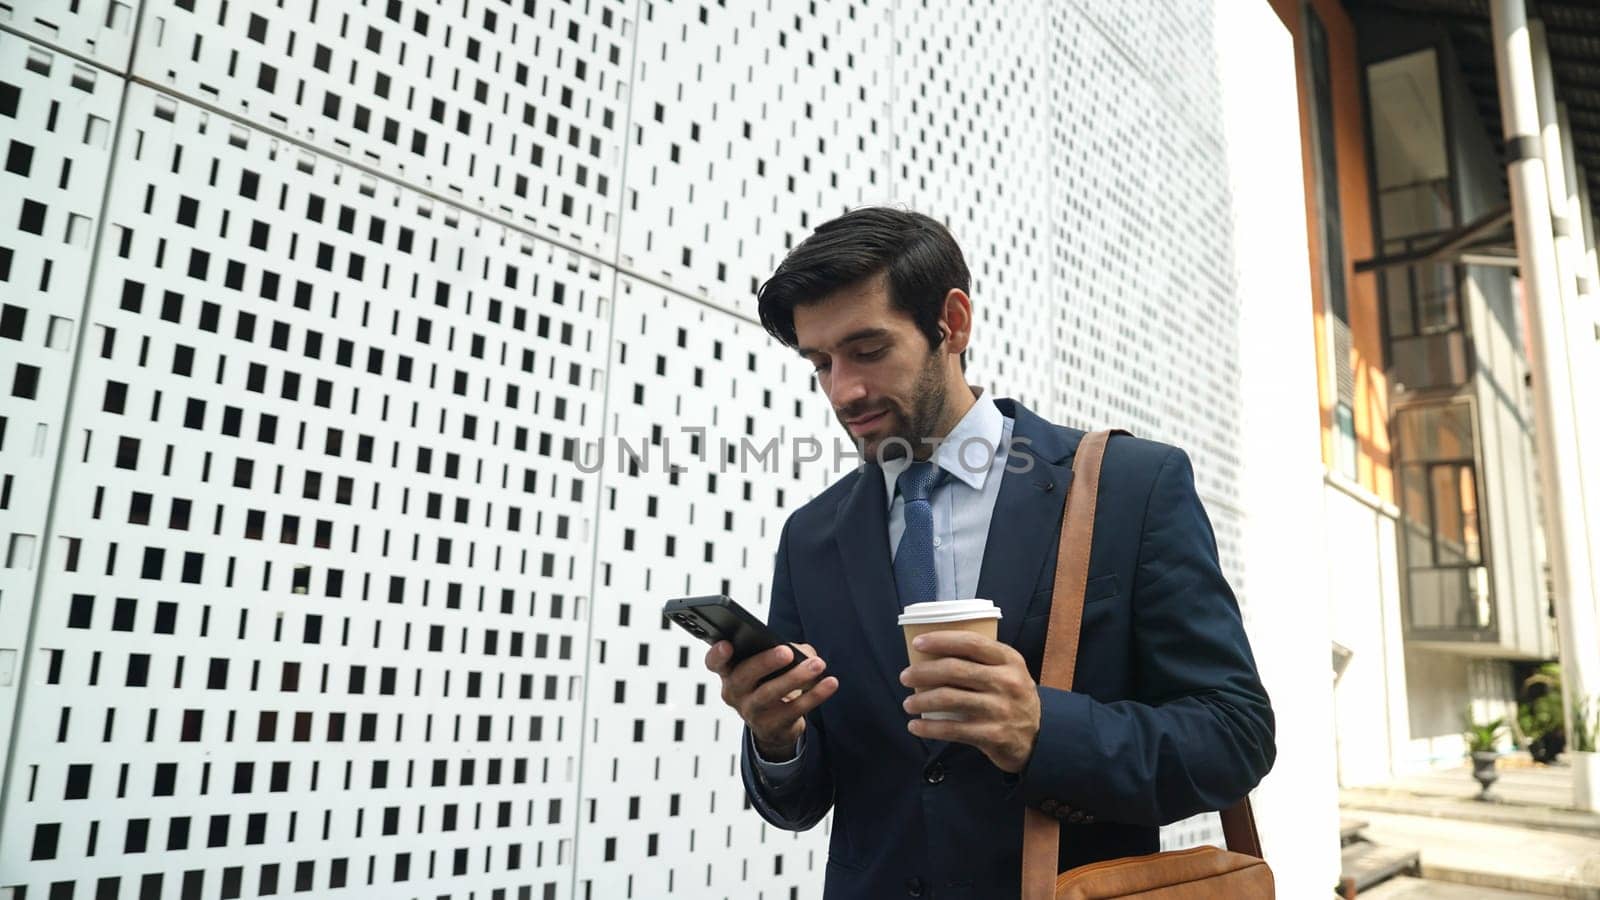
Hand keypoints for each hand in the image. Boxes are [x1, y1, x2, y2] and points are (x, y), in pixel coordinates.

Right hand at [706, 641, 837, 761]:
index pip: (714, 662)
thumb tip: (804, 654)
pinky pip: (794, 710)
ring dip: (795, 677)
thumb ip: (786, 650)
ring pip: (769, 694)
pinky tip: (830, 683)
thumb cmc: (770, 682)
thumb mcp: (773, 663)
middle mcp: (734, 692)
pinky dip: (815, 695)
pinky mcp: (771, 726)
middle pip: (743, 676)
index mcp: (729, 670)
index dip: (717, 654)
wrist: (775, 724)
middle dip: (765, 662)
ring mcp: (751, 711)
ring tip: (818, 664)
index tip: (728, 644)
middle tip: (786, 652)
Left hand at [900, 630, 1039, 772]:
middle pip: (955, 670)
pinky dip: (929, 728)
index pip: (971, 643)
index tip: (918, 643)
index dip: (942, 640)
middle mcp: (1006, 682)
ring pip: (949, 699)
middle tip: (905, 677)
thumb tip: (935, 652)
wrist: (1039, 737)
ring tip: (908, 704)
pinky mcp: (993, 735)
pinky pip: (952, 729)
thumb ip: (982, 660)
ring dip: (921, 701)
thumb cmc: (1013, 697)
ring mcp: (1000, 709)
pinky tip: (915, 727)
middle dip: (923, 672)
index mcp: (1009, 660)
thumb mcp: (1009, 671)